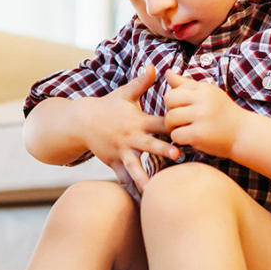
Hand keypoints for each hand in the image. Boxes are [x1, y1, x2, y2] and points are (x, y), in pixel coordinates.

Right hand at [81, 64, 179, 192]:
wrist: (82, 121)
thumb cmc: (108, 105)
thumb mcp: (125, 93)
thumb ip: (142, 81)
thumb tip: (155, 66)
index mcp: (138, 121)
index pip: (159, 122)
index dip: (173, 124)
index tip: (188, 127)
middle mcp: (131, 137)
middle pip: (150, 145)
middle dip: (163, 151)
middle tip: (178, 157)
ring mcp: (122, 152)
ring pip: (136, 167)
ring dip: (147, 178)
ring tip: (157, 191)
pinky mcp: (114, 163)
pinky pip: (124, 178)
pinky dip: (132, 189)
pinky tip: (143, 203)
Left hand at [163, 70, 247, 158]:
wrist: (243, 133)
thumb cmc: (223, 113)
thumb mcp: (207, 94)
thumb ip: (186, 84)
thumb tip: (167, 72)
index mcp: (204, 89)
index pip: (174, 90)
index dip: (173, 102)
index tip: (183, 110)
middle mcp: (203, 100)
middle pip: (169, 100)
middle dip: (169, 111)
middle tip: (178, 121)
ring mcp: (202, 117)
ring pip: (170, 118)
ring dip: (172, 127)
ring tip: (182, 130)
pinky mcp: (200, 134)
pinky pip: (176, 135)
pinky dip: (179, 139)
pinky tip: (189, 139)